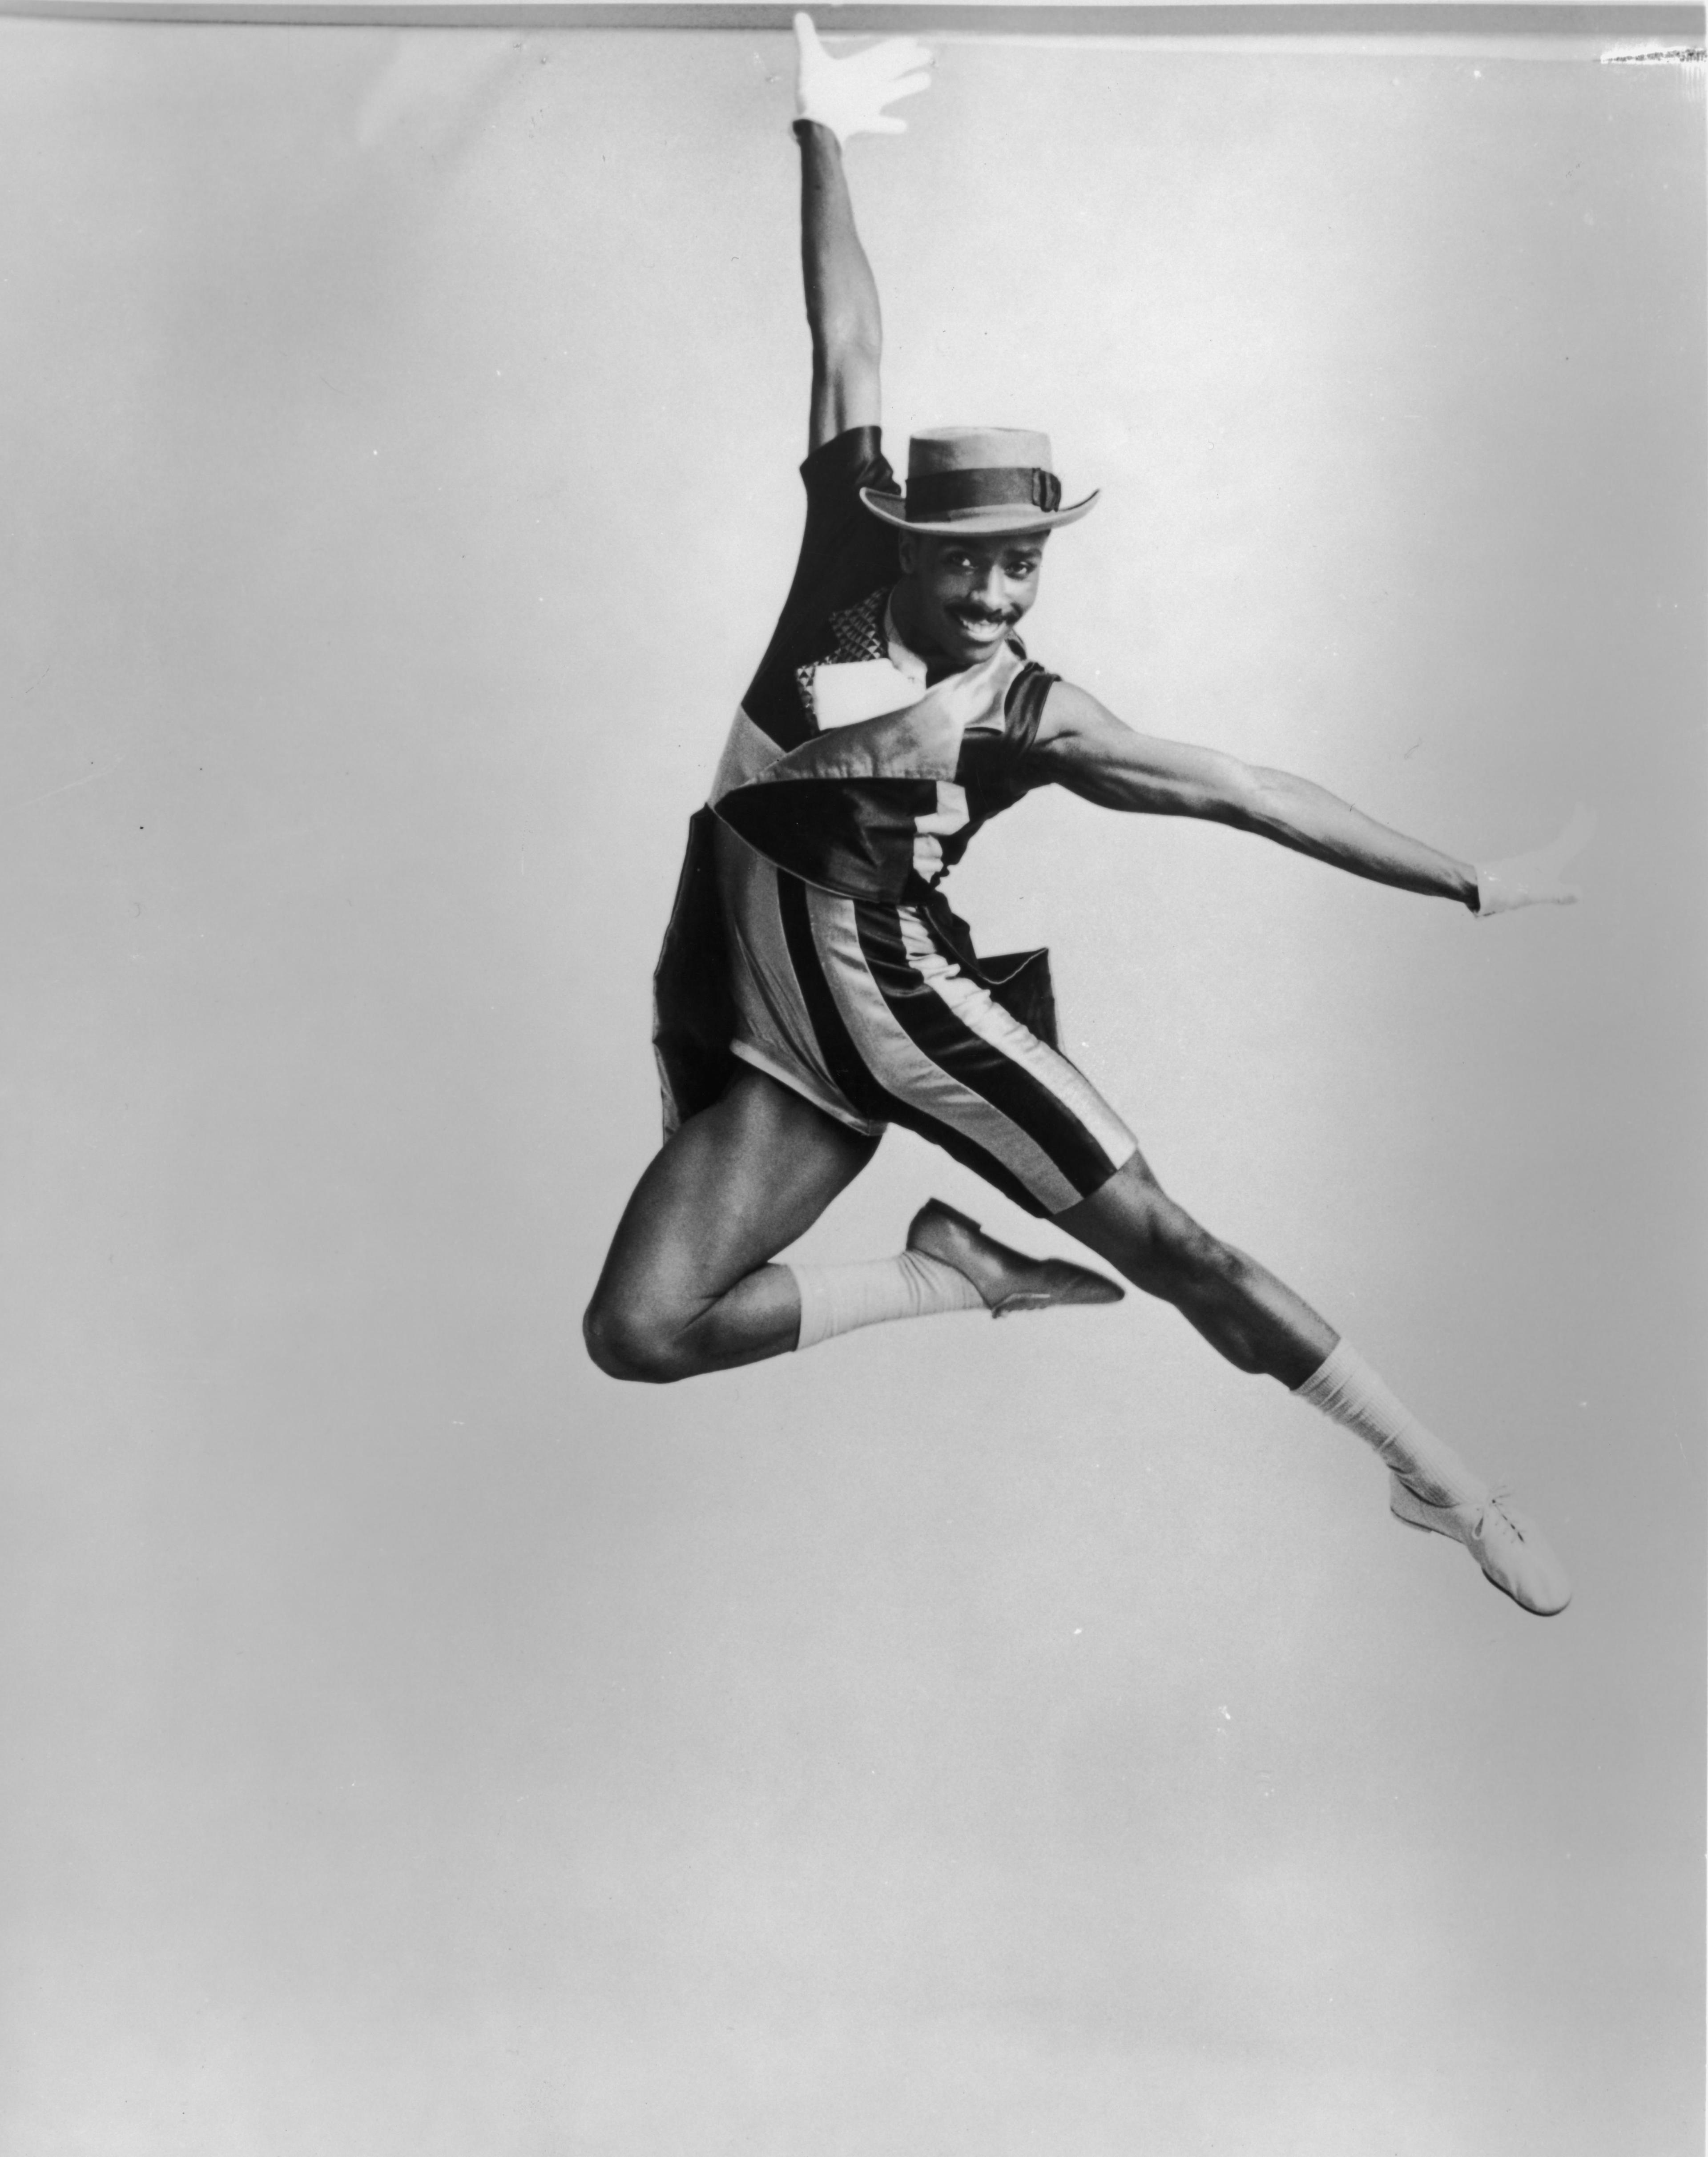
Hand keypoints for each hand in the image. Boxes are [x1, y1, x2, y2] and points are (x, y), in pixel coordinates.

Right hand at [793, 13, 932, 142]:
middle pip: (896, 69)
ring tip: (927, 80)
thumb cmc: (814, 92)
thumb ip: (806, 37)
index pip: (886, 53)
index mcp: (862, 67)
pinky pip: (881, 124)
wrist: (819, 129)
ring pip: (895, 92)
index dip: (900, 46)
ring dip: (910, 86)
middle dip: (912, 60)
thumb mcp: (809, 59)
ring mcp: (870, 104)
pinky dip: (892, 125)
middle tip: (929, 54)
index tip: (914, 41)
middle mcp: (872, 84)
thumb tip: (798, 14)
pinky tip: (904, 126)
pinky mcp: (864, 123)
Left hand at [1476, 804, 1594, 916]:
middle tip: (1585, 809)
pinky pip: (1548, 857)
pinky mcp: (1525, 872)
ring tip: (1573, 831)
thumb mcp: (1534, 894)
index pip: (1572, 839)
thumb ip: (1558, 893)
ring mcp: (1533, 864)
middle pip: (1565, 837)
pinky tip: (1553, 859)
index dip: (1584, 826)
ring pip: (1557, 845)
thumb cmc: (1506, 890)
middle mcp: (1542, 858)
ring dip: (1568, 835)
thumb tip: (1581, 893)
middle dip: (1577, 824)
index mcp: (1549, 859)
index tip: (1591, 809)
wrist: (1477, 887)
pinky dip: (1557, 851)